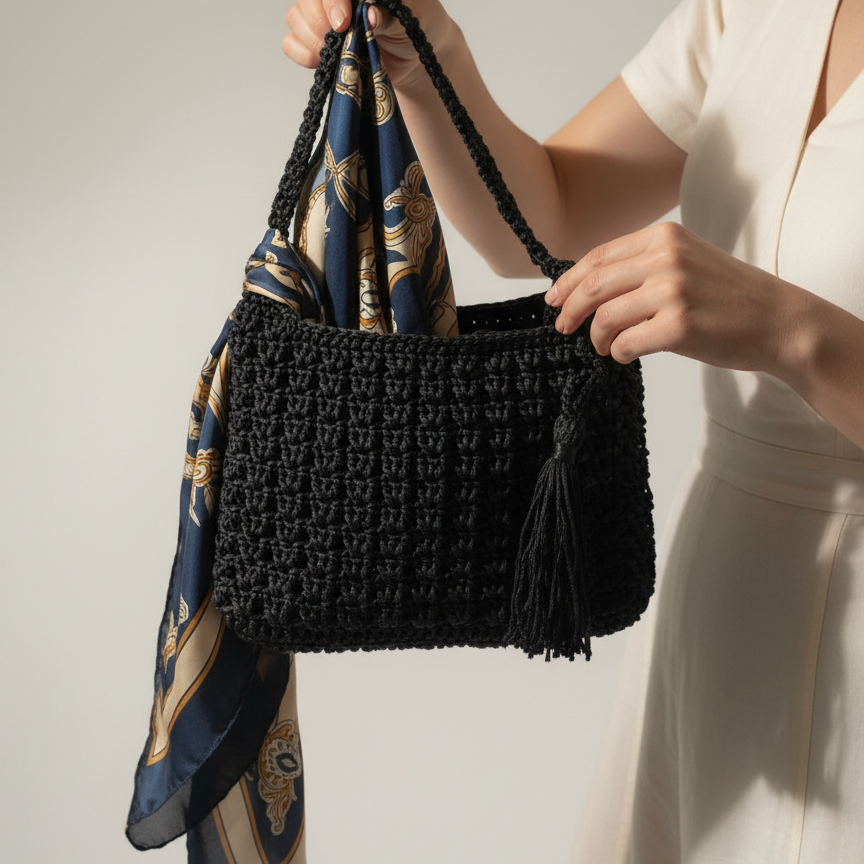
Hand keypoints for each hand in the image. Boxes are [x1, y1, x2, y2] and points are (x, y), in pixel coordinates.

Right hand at [283, 0, 455, 88]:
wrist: (415, 59)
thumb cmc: (418, 27)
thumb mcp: (414, 17)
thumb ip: (391, 14)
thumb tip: (371, 14)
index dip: (331, 1)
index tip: (343, 23)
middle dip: (319, 22)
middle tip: (342, 40)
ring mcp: (322, 16)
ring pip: (295, 17)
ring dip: (312, 40)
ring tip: (339, 53)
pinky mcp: (315, 42)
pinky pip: (291, 43)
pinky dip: (302, 54)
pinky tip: (321, 61)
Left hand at [546, 221, 808, 375]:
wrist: (779, 320)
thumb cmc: (730, 296)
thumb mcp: (687, 260)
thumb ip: (643, 265)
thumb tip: (590, 288)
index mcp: (664, 237)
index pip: (598, 256)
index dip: (569, 280)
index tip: (554, 299)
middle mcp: (666, 258)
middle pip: (594, 285)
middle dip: (570, 310)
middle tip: (564, 328)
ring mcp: (673, 291)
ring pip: (605, 317)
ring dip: (597, 337)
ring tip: (604, 347)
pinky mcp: (679, 325)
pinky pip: (626, 343)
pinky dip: (619, 353)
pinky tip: (626, 355)